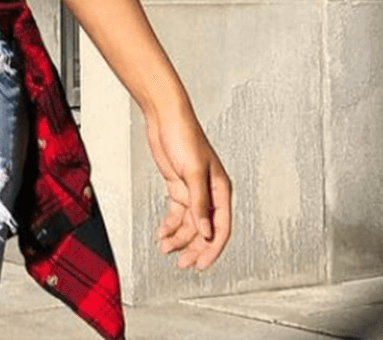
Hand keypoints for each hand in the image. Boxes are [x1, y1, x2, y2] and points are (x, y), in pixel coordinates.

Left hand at [144, 105, 231, 269]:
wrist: (164, 118)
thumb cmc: (184, 137)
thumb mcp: (193, 172)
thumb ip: (199, 204)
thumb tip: (206, 233)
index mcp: (220, 190)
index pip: (221, 228)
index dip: (212, 249)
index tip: (201, 265)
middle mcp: (209, 193)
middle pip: (204, 229)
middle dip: (193, 248)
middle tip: (181, 263)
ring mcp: (192, 190)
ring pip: (189, 224)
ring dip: (178, 237)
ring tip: (164, 248)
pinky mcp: (177, 186)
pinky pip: (176, 213)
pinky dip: (169, 225)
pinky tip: (161, 233)